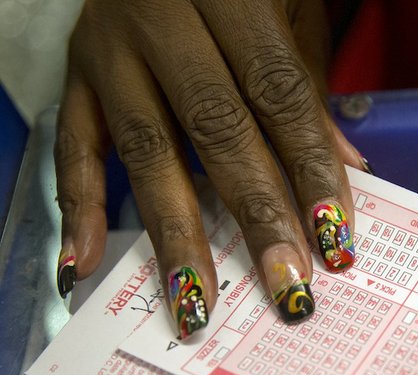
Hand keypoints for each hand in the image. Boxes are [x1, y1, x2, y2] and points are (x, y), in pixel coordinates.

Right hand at [55, 0, 367, 336]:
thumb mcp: (289, 6)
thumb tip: (346, 167)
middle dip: (257, 215)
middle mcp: (163, 18)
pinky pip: (71, 146)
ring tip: (197, 302)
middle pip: (217, 130)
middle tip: (285, 282)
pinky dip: (79, 208)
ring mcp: (109, 48)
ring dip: (175, 233)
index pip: (281, 95)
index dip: (311, 170)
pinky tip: (87, 262)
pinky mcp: (73, 74)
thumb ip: (307, 85)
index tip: (334, 240)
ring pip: (146, 150)